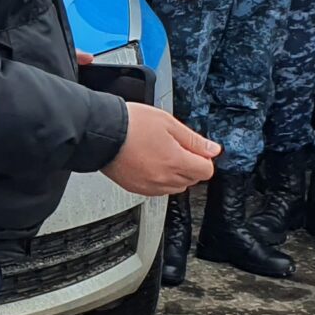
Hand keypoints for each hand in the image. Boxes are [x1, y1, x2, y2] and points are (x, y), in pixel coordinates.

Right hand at [101, 102, 219, 196]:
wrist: (102, 133)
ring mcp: (149, 186)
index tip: (194, 149)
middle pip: (192, 180)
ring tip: (160, 154)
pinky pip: (157, 190)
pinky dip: (159, 180)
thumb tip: (213, 150)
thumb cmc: (131, 124)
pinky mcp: (136, 188)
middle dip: (190, 165)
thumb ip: (194, 140)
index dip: (203, 158)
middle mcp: (164, 179)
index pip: (206, 170)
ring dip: (175, 174)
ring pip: (175, 187)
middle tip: (175, 147)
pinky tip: (149, 163)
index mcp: (176, 161)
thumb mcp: (169, 123)